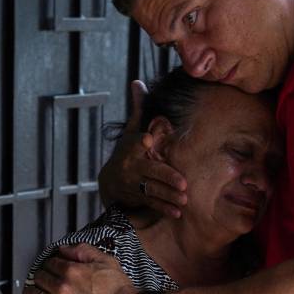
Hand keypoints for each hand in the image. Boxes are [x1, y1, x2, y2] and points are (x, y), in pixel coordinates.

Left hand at [20, 244, 138, 293]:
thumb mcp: (106, 261)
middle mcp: (62, 288)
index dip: (50, 265)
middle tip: (44, 283)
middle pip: (38, 278)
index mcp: (71, 270)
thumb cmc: (121, 290)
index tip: (52, 270)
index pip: (49, 263)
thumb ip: (82, 250)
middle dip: (41, 278)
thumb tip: (63, 249)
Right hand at [98, 80, 187, 217]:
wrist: (110, 183)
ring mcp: (132, 183)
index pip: (135, 142)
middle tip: (183, 183)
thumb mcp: (130, 131)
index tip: (146, 138)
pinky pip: (151, 203)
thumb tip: (137, 81)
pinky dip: (164, 208)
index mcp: (131, 147)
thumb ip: (137, 109)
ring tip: (184, 199)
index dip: (140, 140)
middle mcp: (130, 165)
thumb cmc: (127, 152)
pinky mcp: (135, 197)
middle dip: (165, 177)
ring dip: (168, 195)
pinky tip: (177, 211)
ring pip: (152, 189)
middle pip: (150, 170)